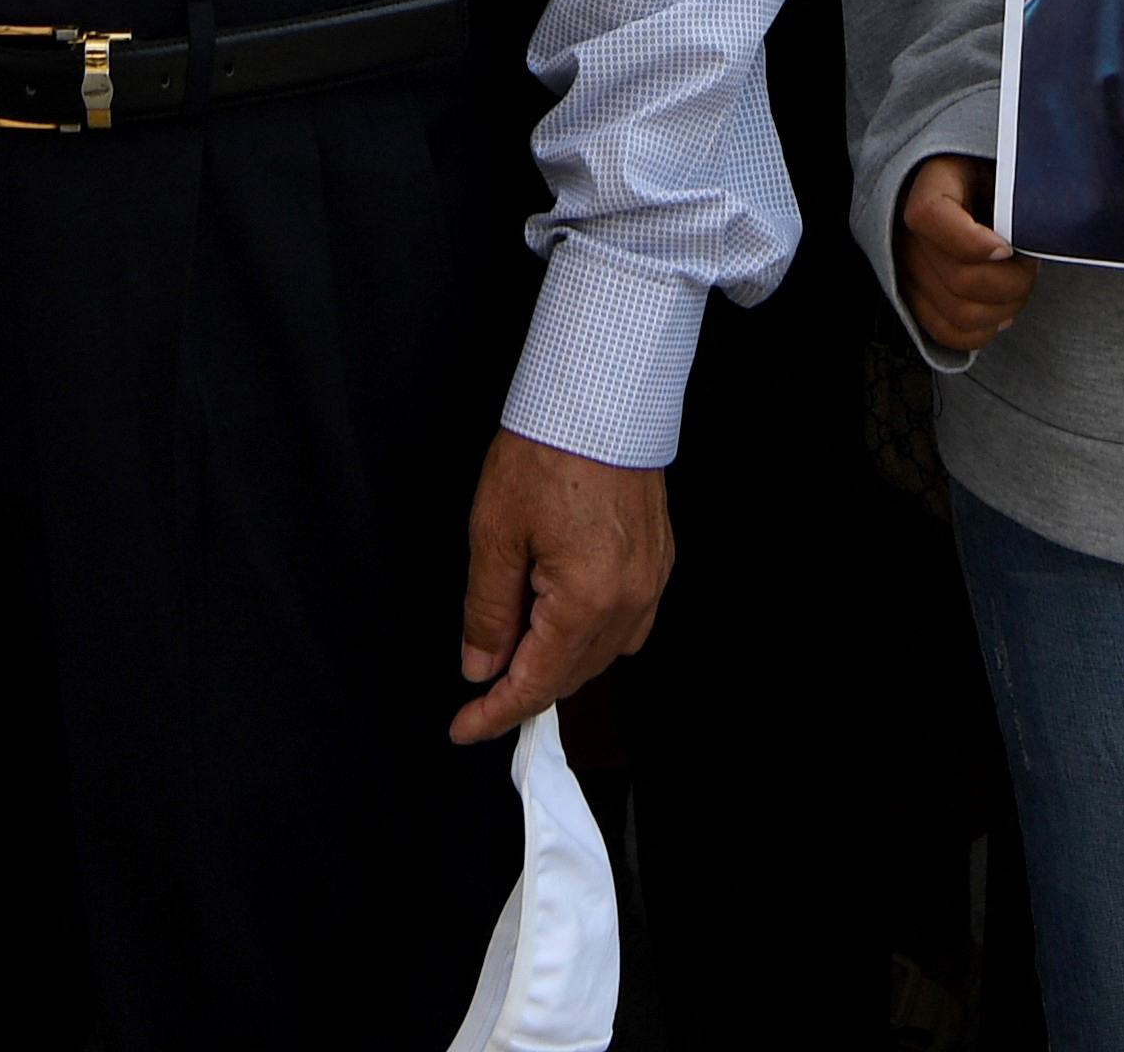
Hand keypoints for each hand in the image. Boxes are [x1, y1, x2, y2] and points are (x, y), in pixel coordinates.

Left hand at [452, 429, 671, 745]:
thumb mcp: (495, 533)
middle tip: (479, 678)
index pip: (536, 683)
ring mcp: (650, 582)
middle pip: (571, 675)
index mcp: (586, 600)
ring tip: (516, 641)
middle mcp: (628, 601)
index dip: (495, 713)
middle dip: (523, 685)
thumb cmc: (546, 451)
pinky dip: (590, 634)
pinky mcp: (658, 561)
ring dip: (558, 662)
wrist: (600, 396)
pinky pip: (628, 623)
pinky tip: (561, 614)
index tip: (465, 728)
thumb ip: (487, 611)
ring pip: (602, 654)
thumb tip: (480, 665)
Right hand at [895, 151, 1030, 356]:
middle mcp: (905, 226)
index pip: (929, 216)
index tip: (1009, 246)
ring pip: (958, 312)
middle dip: (1013, 282)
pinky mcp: (914, 296)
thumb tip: (1035, 232)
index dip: (974, 241)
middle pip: (959, 279)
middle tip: (1031, 264)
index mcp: (928, 180)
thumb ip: (1019, 188)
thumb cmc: (1001, 174)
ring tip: (1019, 283)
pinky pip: (945, 331)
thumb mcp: (1010, 164)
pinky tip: (1001, 309)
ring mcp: (905, 267)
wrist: (977, 183)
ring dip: (1005, 307)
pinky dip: (982, 330)